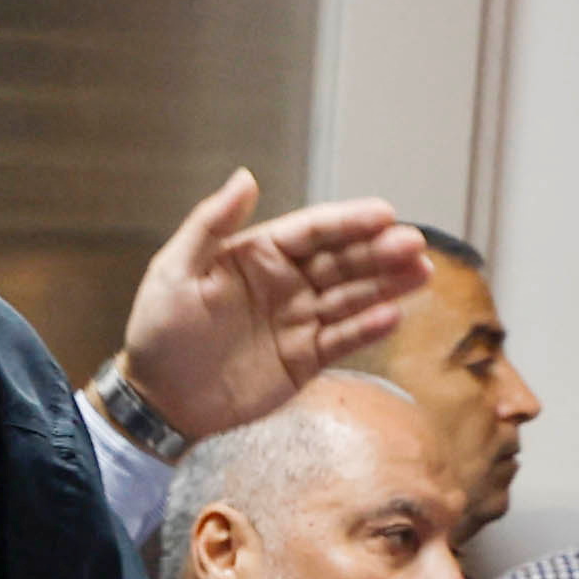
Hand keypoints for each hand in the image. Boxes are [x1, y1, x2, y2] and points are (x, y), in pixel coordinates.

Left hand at [119, 170, 430, 445]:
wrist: (157, 401)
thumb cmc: (159, 331)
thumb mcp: (175, 271)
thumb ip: (211, 224)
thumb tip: (246, 177)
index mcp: (258, 254)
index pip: (313, 231)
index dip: (349, 221)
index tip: (385, 213)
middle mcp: (286, 283)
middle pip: (341, 262)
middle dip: (379, 252)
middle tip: (414, 245)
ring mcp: (298, 321)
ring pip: (351, 298)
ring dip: (386, 285)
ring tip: (421, 273)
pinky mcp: (304, 360)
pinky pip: (342, 341)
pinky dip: (367, 329)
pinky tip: (392, 316)